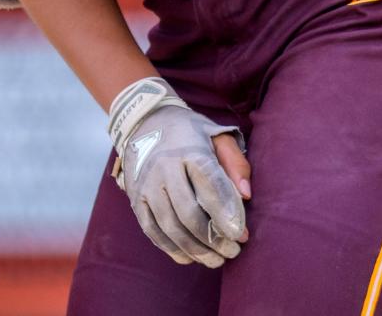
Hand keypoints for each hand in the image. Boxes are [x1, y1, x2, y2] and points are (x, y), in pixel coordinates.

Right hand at [109, 77, 249, 267]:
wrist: (143, 121)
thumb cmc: (188, 132)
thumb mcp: (216, 135)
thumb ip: (235, 162)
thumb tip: (246, 196)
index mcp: (189, 149)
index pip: (210, 184)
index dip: (226, 212)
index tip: (241, 234)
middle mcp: (164, 167)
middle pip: (189, 213)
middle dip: (214, 239)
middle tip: (233, 251)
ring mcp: (146, 184)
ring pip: (171, 227)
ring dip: (196, 250)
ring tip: (216, 259)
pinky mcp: (135, 198)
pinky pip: (153, 231)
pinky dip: (172, 249)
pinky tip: (190, 256)